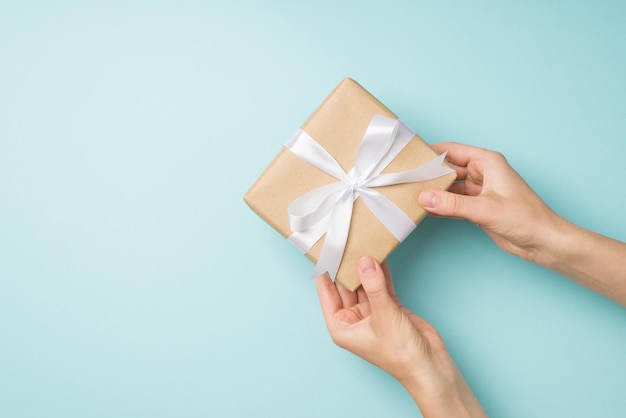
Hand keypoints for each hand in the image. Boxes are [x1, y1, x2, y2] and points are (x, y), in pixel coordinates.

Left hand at [316, 257, 485, 416]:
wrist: (429, 365)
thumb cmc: (400, 353)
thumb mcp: (383, 315)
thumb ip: (374, 286)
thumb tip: (365, 261)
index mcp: (341, 326)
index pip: (327, 293)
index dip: (325, 272)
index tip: (324, 251)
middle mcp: (354, 319)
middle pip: (345, 286)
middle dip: (346, 266)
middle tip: (344, 242)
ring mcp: (372, 312)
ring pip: (364, 283)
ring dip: (364, 267)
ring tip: (361, 243)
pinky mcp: (389, 307)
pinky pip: (381, 285)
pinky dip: (381, 272)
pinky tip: (379, 255)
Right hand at [419, 142, 625, 305]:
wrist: (544, 242)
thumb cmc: (527, 218)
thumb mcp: (486, 209)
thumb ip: (453, 203)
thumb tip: (425, 198)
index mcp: (487, 162)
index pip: (452, 150)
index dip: (431, 153)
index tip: (410, 158)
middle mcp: (482, 173)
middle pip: (448, 168)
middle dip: (429, 174)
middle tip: (405, 180)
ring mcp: (479, 191)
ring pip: (449, 187)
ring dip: (433, 192)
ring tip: (410, 194)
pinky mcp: (478, 208)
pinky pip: (453, 203)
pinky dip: (440, 206)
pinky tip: (425, 209)